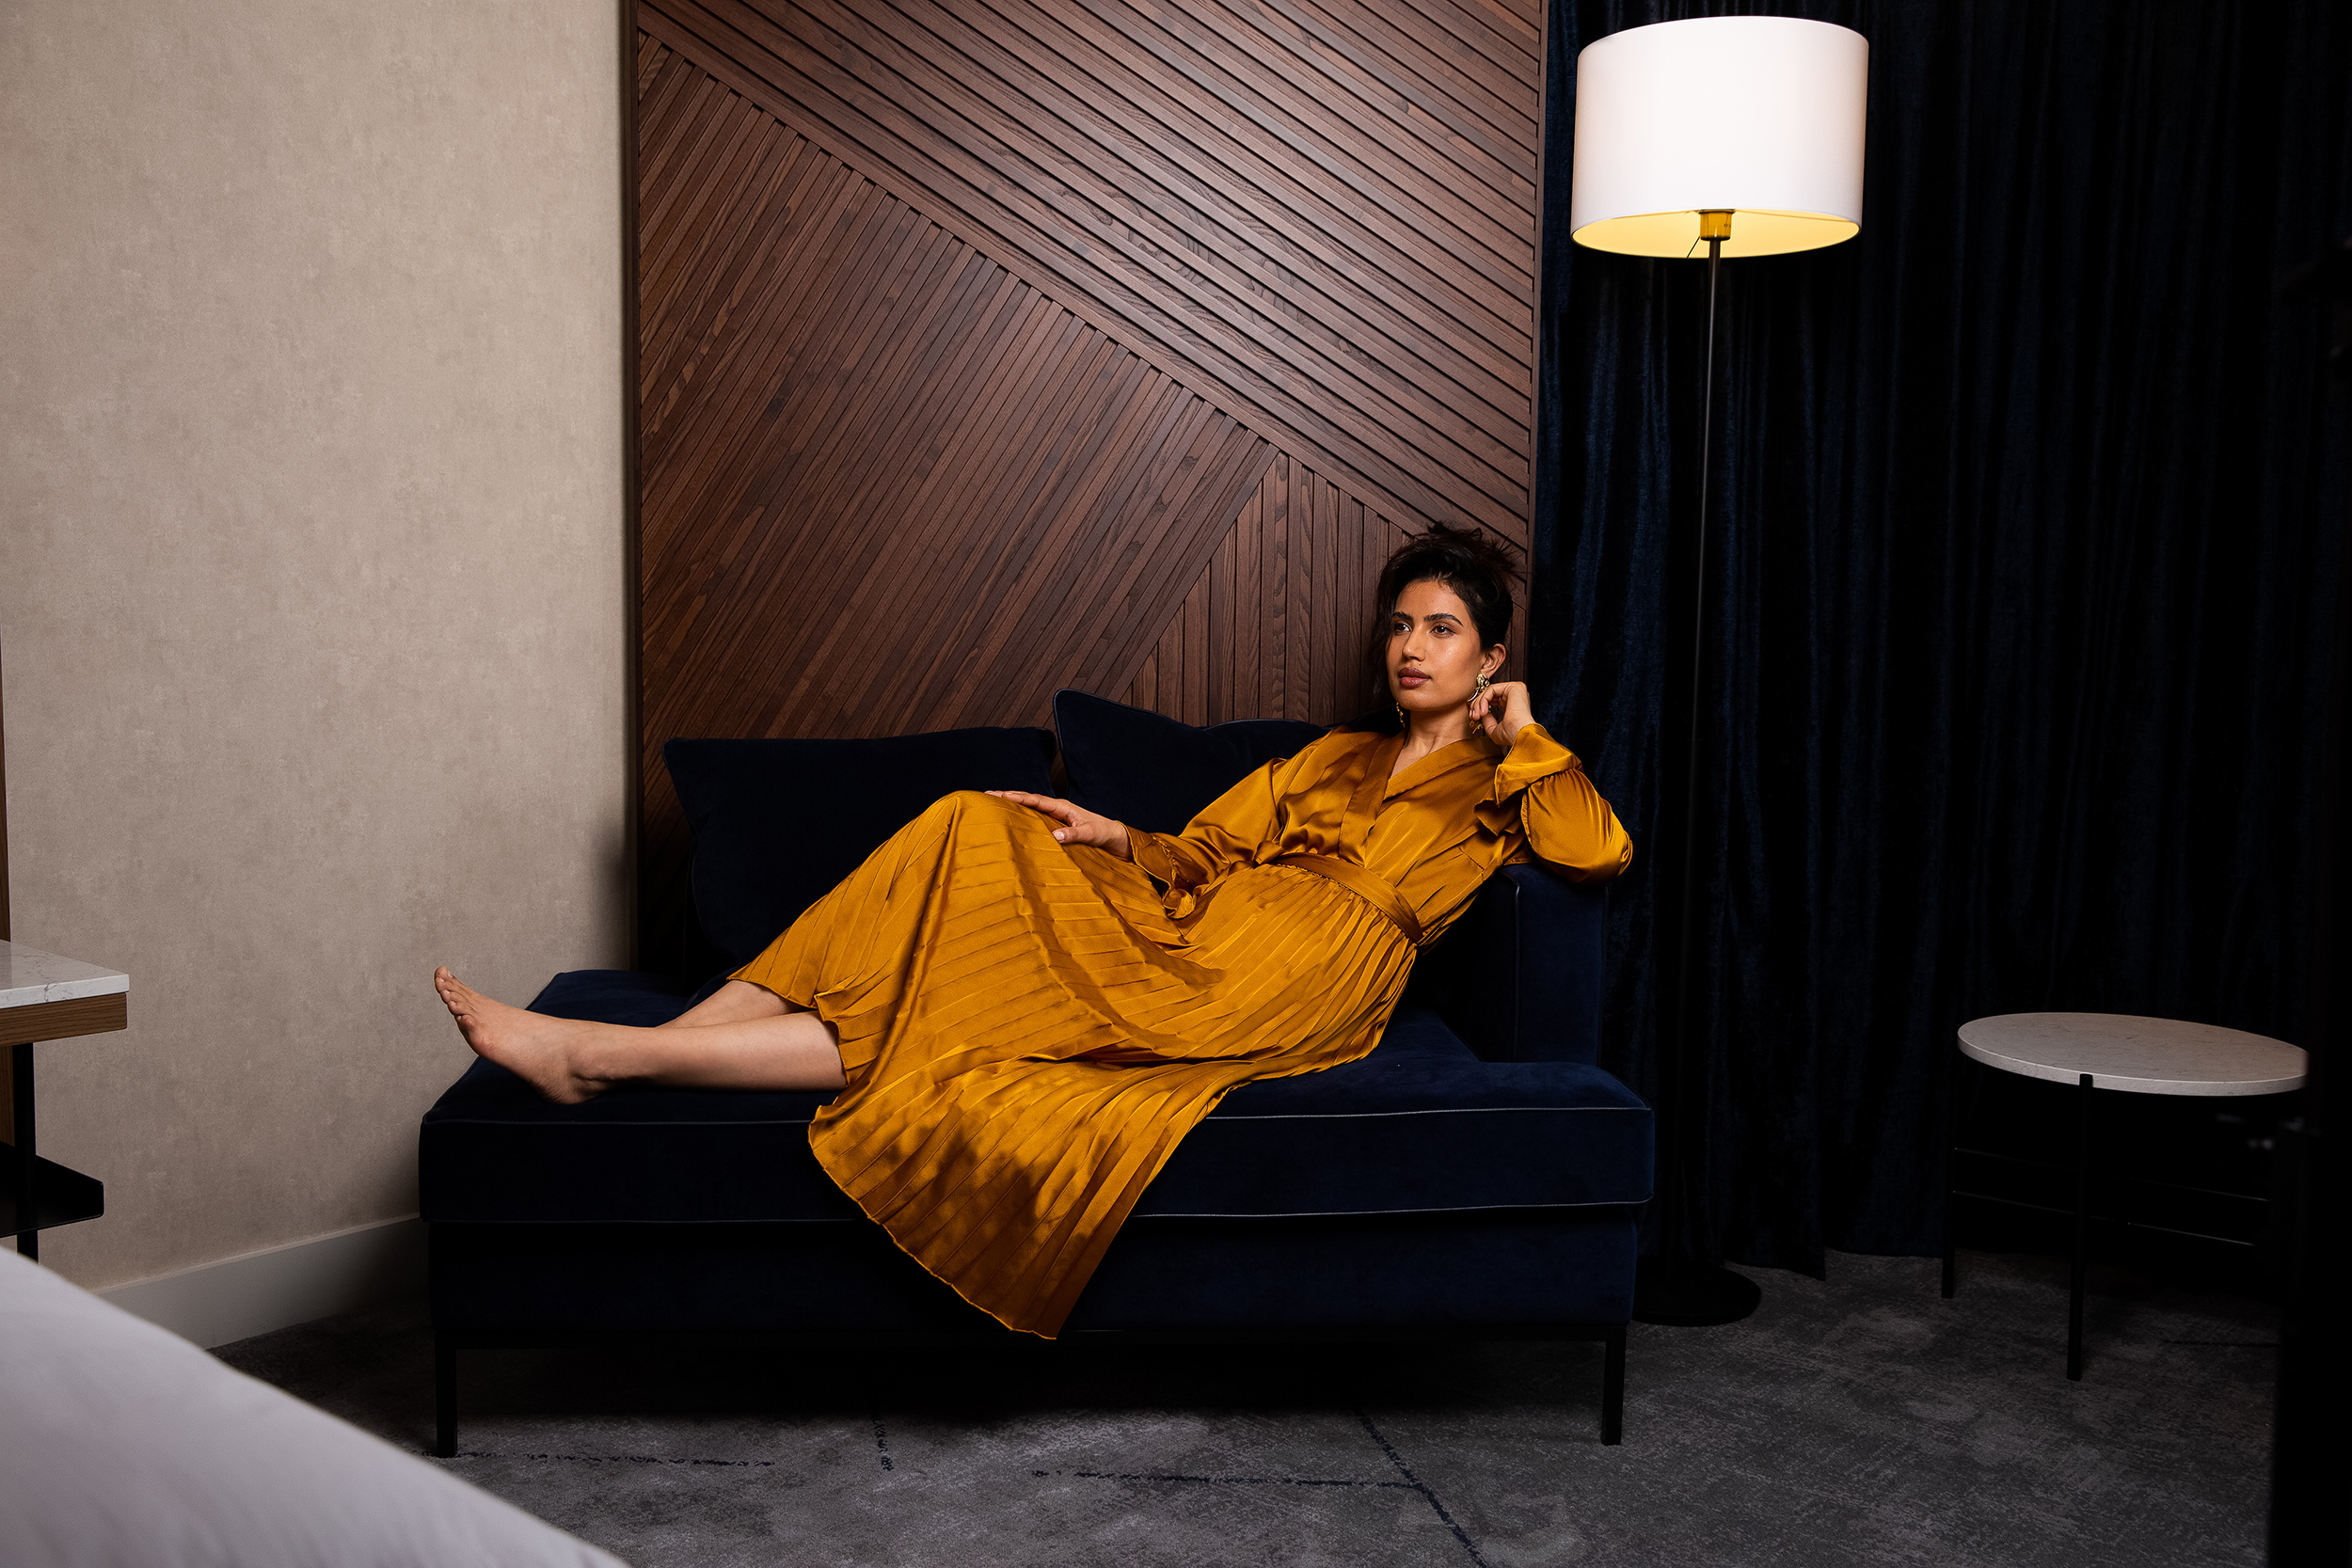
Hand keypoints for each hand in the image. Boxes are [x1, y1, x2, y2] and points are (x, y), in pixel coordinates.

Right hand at [985, 790, 1132, 859]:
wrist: (1112, 835)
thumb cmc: (1102, 832)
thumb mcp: (1089, 834)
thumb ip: (1073, 834)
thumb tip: (1055, 836)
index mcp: (1062, 807)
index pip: (1036, 800)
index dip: (1018, 797)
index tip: (1000, 794)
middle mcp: (1057, 808)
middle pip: (1029, 800)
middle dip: (1009, 796)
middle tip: (987, 794)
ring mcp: (1056, 815)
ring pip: (1030, 807)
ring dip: (1013, 804)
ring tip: (994, 803)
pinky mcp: (1056, 822)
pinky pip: (1035, 816)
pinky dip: (1022, 814)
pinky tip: (1012, 817)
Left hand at [1470, 680, 1535, 746]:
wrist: (1520, 736)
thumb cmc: (1511, 736)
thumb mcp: (1494, 730)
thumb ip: (1487, 721)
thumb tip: (1482, 713)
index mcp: (1514, 705)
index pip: (1493, 700)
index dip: (1480, 707)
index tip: (1473, 717)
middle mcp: (1516, 696)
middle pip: (1490, 694)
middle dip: (1477, 705)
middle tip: (1473, 716)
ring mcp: (1516, 690)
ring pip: (1489, 691)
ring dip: (1478, 703)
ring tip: (1477, 716)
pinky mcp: (1514, 687)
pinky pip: (1492, 689)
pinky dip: (1483, 700)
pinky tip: (1483, 712)